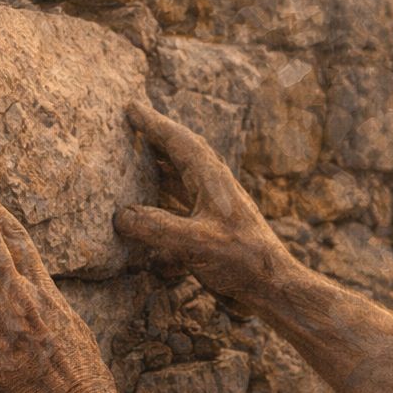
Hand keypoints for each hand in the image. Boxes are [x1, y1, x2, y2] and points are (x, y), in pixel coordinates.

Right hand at [115, 102, 295, 303]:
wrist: (273, 286)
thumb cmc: (243, 261)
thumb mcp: (196, 244)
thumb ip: (157, 227)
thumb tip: (120, 215)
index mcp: (212, 179)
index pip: (179, 142)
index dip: (154, 124)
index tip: (130, 107)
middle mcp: (214, 187)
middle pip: (181, 152)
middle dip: (157, 137)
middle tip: (131, 123)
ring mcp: (216, 206)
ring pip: (182, 176)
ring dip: (160, 164)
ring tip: (136, 157)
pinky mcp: (215, 227)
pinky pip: (183, 200)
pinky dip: (165, 194)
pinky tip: (152, 203)